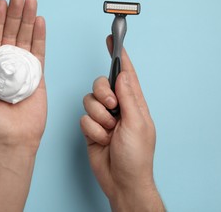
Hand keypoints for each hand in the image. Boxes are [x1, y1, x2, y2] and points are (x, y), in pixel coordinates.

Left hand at [0, 0, 46, 154]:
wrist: (12, 140)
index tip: (1, 3)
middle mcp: (6, 65)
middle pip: (11, 34)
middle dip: (15, 14)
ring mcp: (23, 69)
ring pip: (26, 39)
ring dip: (29, 20)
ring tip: (31, 2)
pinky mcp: (38, 76)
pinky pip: (40, 53)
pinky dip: (40, 37)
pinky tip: (40, 22)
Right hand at [81, 36, 163, 210]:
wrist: (121, 180)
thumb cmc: (136, 156)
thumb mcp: (137, 124)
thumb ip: (129, 97)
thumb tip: (124, 74)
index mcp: (134, 102)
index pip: (125, 74)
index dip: (119, 56)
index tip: (112, 40)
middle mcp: (118, 106)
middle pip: (101, 83)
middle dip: (103, 95)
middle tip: (112, 109)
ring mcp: (103, 117)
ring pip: (89, 101)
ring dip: (98, 119)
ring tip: (109, 132)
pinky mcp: (91, 127)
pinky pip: (83, 118)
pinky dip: (92, 130)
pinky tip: (102, 141)